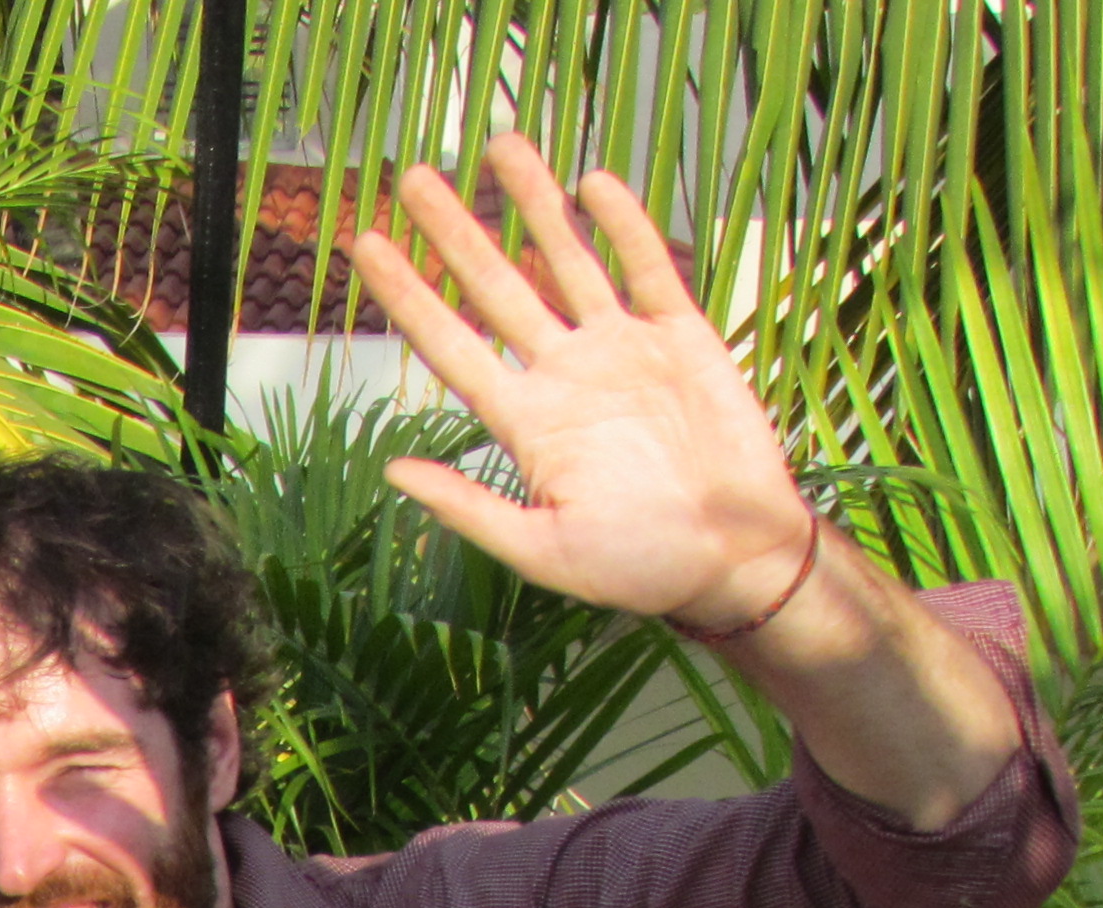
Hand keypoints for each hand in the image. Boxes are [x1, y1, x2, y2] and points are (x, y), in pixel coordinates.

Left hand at [340, 133, 816, 631]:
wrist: (735, 554)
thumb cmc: (639, 566)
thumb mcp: (542, 550)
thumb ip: (469, 508)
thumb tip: (393, 473)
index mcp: (526, 424)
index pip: (451, 347)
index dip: (409, 298)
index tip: (368, 250)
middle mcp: (564, 375)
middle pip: (496, 288)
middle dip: (455, 233)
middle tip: (412, 178)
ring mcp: (620, 349)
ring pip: (566, 260)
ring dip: (533, 205)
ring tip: (500, 147)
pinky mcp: (679, 334)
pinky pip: (644, 268)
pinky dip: (621, 227)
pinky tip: (590, 186)